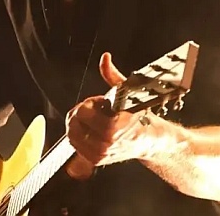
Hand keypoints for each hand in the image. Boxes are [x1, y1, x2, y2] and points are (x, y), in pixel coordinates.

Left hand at [64, 53, 146, 179]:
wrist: (148, 139)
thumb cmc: (138, 115)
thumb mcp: (126, 92)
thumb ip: (112, 75)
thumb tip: (105, 58)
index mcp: (113, 127)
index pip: (82, 112)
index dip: (89, 103)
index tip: (101, 102)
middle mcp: (105, 143)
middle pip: (73, 123)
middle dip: (82, 112)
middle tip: (96, 110)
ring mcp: (100, 154)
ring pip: (71, 134)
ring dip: (79, 123)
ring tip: (95, 120)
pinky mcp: (95, 160)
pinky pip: (74, 144)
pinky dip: (79, 134)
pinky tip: (92, 129)